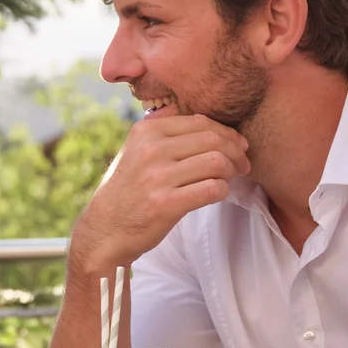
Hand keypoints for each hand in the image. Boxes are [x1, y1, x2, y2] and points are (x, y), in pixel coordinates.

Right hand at [72, 112, 249, 270]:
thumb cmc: (127, 190)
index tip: (238, 145)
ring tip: (228, 180)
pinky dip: (222, 191)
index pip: (201, 121)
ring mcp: (158, 177)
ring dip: (231, 173)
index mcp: (146, 131)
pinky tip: (217, 194)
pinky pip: (212, 189)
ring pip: (217, 163)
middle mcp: (151, 149)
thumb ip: (163, 130)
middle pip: (213, 140)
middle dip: (236, 152)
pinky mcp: (166, 204)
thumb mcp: (134, 150)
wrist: (105, 230)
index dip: (227, 132)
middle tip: (242, 165)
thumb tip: (205, 118)